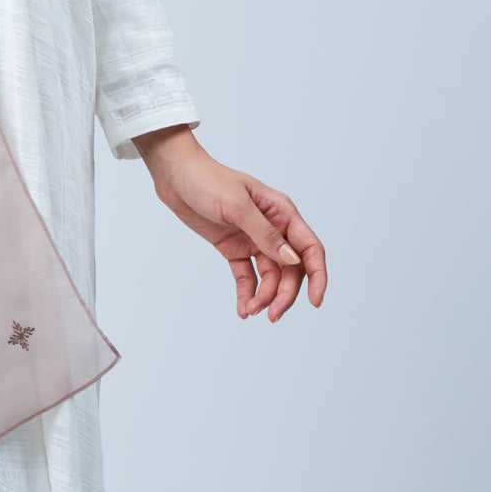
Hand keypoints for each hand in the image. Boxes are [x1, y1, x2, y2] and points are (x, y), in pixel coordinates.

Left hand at [131, 126, 326, 322]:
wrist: (175, 175)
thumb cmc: (207, 180)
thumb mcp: (236, 206)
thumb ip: (264, 233)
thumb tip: (292, 260)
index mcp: (282, 212)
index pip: (309, 248)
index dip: (317, 276)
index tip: (316, 301)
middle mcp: (273, 227)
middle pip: (290, 269)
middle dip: (284, 294)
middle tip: (271, 315)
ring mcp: (253, 239)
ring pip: (270, 276)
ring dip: (264, 297)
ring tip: (250, 311)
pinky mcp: (234, 247)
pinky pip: (247, 275)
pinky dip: (247, 292)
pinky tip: (243, 308)